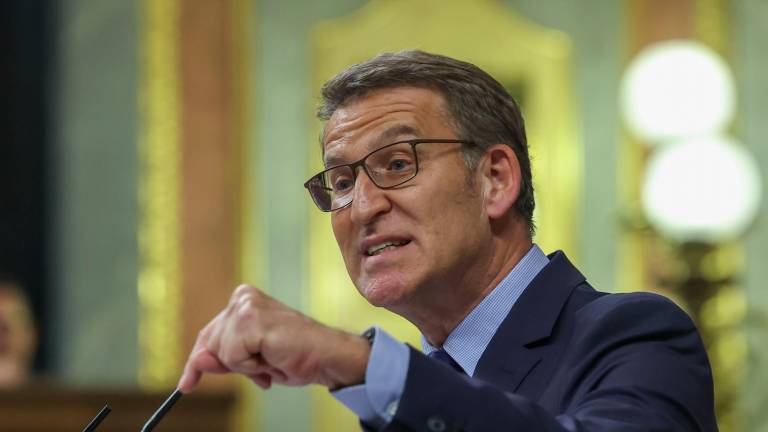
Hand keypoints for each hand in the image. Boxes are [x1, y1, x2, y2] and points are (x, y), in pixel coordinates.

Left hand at [177, 284, 370, 392]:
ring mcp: (246, 306)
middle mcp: (242, 297)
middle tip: (263, 367)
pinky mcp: (251, 320)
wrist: (325, 357)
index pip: (209, 334)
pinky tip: (272, 357)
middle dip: (231, 365)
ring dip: (245, 366)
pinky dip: (251, 366)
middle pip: (210, 343)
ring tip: (271, 360)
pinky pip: (232, 356)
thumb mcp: (251, 361)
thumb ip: (223, 359)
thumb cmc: (294, 356)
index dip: (198, 361)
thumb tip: (196, 362)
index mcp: (243, 300)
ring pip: (220, 351)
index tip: (186, 384)